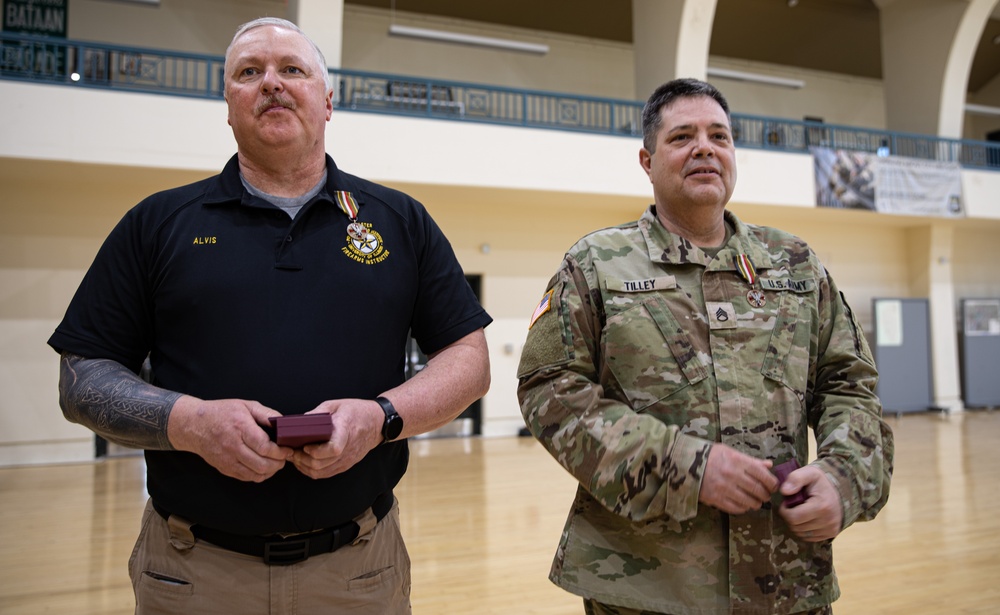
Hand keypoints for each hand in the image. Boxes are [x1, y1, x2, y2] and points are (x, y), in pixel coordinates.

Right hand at [168, 397, 292, 481]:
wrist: (194, 425)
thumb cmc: (221, 413)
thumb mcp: (245, 405)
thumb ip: (266, 413)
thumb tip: (283, 422)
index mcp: (240, 428)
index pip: (264, 447)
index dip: (280, 452)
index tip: (287, 450)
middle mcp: (233, 446)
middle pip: (262, 464)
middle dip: (278, 463)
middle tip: (284, 457)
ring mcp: (227, 459)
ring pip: (255, 474)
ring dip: (270, 471)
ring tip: (276, 463)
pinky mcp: (224, 468)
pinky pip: (246, 477)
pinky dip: (258, 475)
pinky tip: (263, 467)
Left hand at [290, 399, 383, 479]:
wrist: (377, 423)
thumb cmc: (356, 412)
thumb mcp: (337, 405)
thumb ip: (318, 412)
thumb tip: (300, 421)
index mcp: (345, 430)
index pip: (333, 449)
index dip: (316, 451)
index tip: (305, 446)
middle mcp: (347, 449)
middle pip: (322, 463)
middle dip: (302, 460)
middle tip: (291, 452)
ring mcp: (346, 459)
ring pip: (321, 472)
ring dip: (304, 467)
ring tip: (295, 457)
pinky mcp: (345, 464)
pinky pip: (325, 474)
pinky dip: (312, 471)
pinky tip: (304, 463)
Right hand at [699, 444, 778, 514]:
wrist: (685, 463)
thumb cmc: (710, 456)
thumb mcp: (730, 452)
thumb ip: (751, 460)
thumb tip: (769, 465)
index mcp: (737, 460)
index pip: (763, 474)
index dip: (772, 483)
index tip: (773, 486)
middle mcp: (732, 475)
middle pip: (758, 490)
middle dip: (766, 495)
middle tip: (766, 495)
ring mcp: (724, 488)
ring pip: (749, 502)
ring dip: (756, 503)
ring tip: (756, 502)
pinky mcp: (715, 499)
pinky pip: (736, 508)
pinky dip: (743, 508)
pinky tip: (744, 505)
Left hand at [777, 464, 842, 541]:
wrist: (841, 490)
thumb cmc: (821, 482)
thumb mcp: (809, 473)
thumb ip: (795, 478)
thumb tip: (784, 491)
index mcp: (822, 506)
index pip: (794, 517)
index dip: (784, 511)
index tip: (785, 503)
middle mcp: (828, 521)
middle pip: (796, 527)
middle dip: (789, 517)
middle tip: (792, 507)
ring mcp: (831, 529)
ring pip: (801, 534)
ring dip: (796, 524)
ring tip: (799, 511)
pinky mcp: (831, 534)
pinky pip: (809, 537)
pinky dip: (803, 530)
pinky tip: (806, 518)